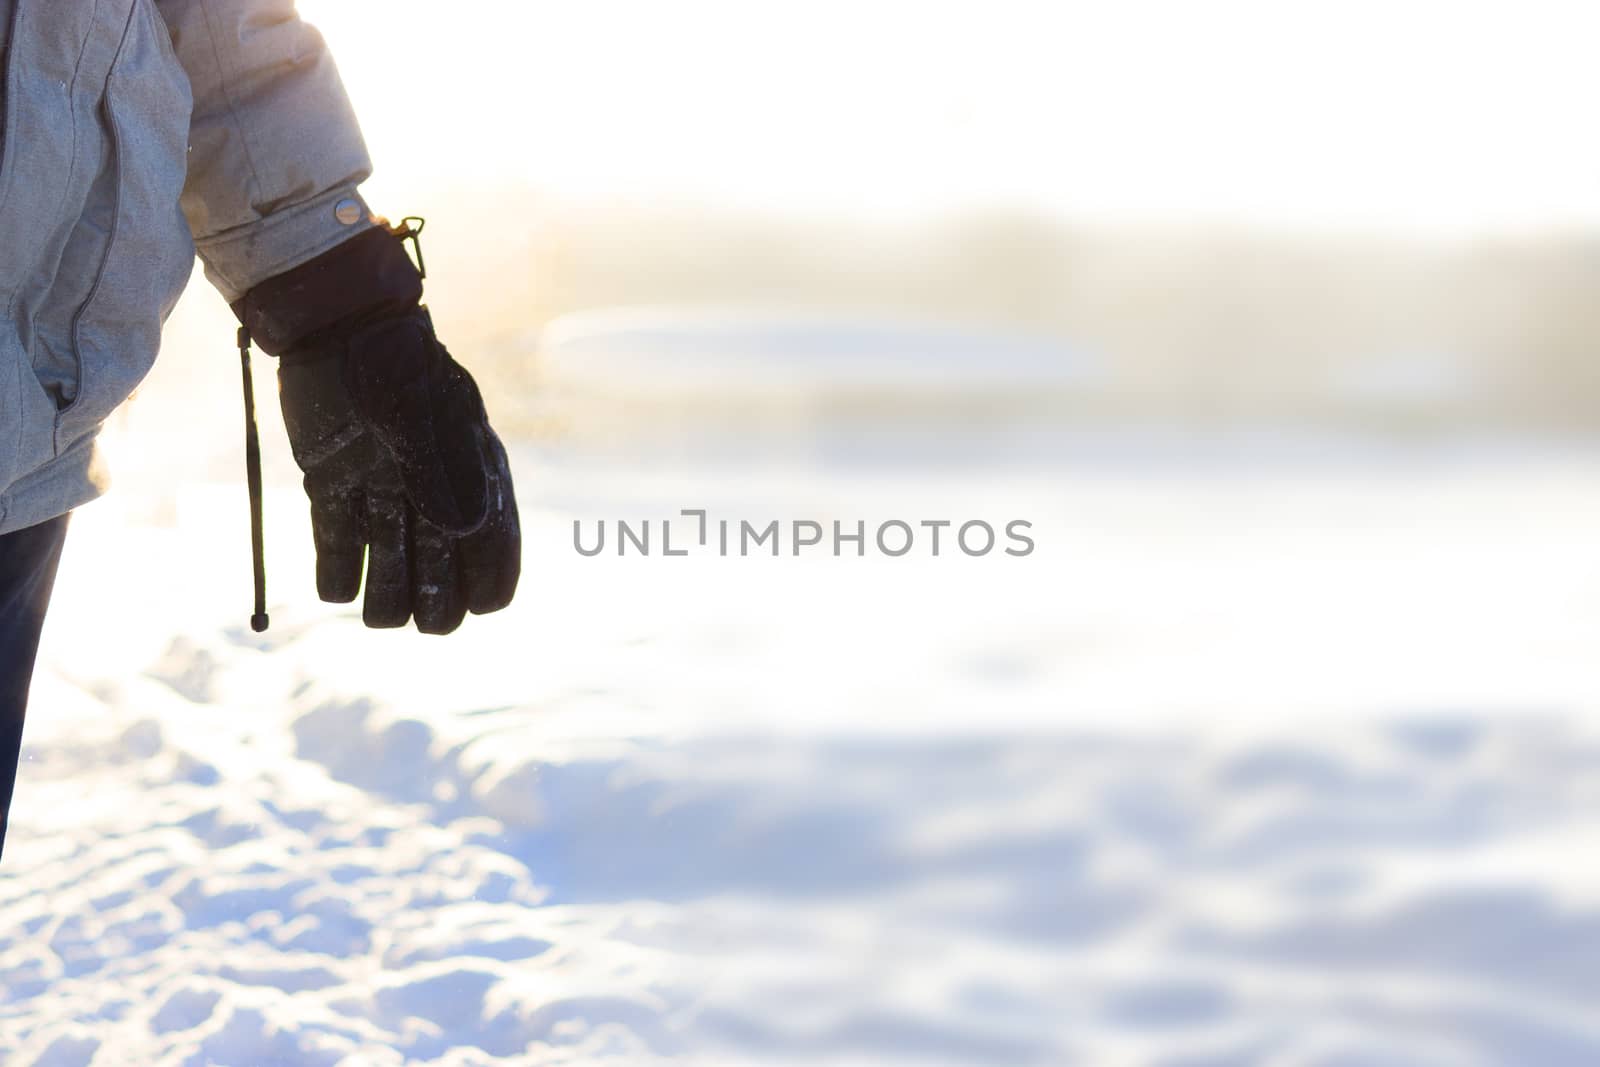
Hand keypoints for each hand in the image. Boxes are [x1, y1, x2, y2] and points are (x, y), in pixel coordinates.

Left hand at [235, 227, 519, 632]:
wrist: (335, 330)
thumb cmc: (393, 369)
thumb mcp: (421, 423)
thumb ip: (441, 476)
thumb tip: (466, 533)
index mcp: (468, 474)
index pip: (492, 544)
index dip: (490, 583)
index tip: (481, 608)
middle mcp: (429, 490)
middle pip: (441, 568)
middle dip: (436, 603)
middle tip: (425, 619)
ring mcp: (380, 490)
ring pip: (389, 564)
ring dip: (386, 597)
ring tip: (376, 613)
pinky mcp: (333, 485)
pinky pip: (338, 543)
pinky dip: (338, 574)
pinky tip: (337, 590)